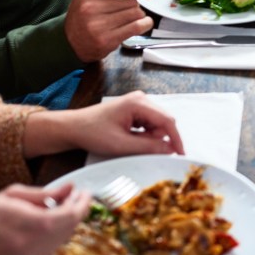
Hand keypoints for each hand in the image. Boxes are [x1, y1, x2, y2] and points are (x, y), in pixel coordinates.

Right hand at [0, 184, 89, 254]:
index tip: (85, 190)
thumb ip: (43, 193)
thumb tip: (69, 188)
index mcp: (34, 223)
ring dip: (71, 219)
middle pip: (72, 226)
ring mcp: (36, 254)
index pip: (70, 214)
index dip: (82, 202)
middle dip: (79, 209)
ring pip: (66, 236)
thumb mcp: (10, 196)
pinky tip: (54, 219)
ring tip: (65, 204)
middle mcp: (38, 242)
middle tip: (78, 195)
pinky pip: (56, 244)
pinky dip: (61, 230)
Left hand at [24, 91, 184, 157]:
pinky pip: (149, 124)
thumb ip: (147, 147)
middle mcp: (142, 99)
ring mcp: (138, 103)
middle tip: (146, 152)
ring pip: (157, 125)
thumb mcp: (121, 144)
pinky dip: (144, 136)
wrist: (73, 128)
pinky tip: (131, 140)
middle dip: (159, 139)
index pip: (167, 121)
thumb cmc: (93, 133)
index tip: (181, 155)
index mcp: (139, 103)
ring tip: (131, 145)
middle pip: (163, 122)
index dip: (175, 139)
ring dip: (150, 138)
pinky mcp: (135, 110)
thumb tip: (170, 150)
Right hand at [64, 0, 153, 62]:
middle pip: (131, 0)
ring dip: (137, 15)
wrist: (69, 42)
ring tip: (126, 19)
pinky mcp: (106, 40)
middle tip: (123, 11)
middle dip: (133, 5)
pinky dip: (145, 24)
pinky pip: (136, 27)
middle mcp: (90, 7)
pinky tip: (143, 24)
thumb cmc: (86, 15)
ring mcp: (98, 25)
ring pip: (136, 13)